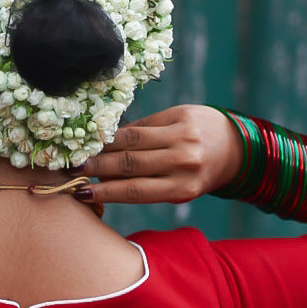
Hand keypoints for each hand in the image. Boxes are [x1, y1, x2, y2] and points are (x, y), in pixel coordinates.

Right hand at [81, 105, 241, 204]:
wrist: (234, 146)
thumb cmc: (198, 173)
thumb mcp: (179, 188)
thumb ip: (146, 185)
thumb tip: (102, 182)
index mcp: (183, 188)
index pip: (134, 191)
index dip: (104, 192)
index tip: (80, 192)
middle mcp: (184, 162)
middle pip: (129, 164)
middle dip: (96, 166)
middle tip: (72, 168)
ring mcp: (183, 136)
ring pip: (132, 140)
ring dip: (104, 145)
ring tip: (83, 150)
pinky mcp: (182, 115)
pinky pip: (144, 123)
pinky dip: (123, 131)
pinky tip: (105, 135)